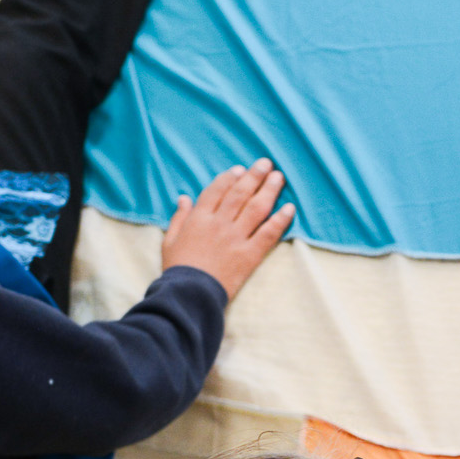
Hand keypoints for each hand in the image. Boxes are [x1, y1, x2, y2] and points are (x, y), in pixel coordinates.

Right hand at [161, 159, 294, 299]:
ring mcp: (236, 238)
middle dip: (254, 176)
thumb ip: (179, 217)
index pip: (217, 190)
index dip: (230, 178)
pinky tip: (290, 208)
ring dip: (269, 190)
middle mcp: (219, 223)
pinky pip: (268, 233)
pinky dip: (280, 220)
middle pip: (240, 194)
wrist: (189, 294)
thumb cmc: (177, 268)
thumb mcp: (169, 240)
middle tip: (266, 164)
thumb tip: (183, 198)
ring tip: (279, 177)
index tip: (240, 169)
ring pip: (256, 208)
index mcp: (199, 218)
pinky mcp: (250, 255)